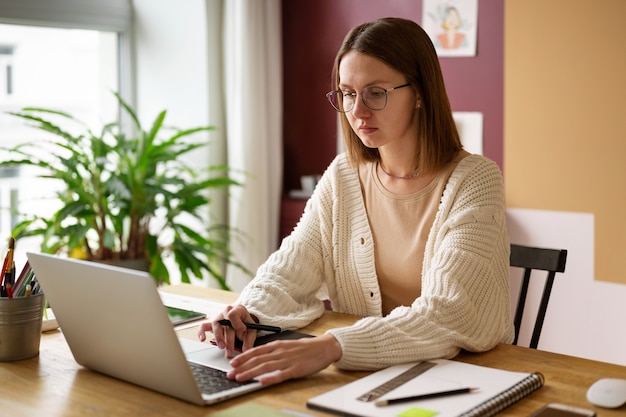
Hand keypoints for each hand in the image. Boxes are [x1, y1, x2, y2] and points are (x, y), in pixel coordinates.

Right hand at [197, 304, 256, 357]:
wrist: (241, 320)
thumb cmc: (246, 324)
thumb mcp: (252, 330)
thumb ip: (249, 339)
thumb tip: (246, 350)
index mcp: (238, 310)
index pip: (233, 313)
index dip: (237, 323)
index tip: (242, 331)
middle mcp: (226, 312)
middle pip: (224, 323)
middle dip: (228, 338)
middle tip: (230, 349)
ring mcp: (218, 318)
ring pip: (215, 325)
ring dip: (218, 337)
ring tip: (222, 347)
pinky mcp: (212, 324)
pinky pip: (203, 326)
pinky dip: (201, 332)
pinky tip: (203, 339)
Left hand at [227, 333, 341, 384]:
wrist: (323, 347)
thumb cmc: (304, 348)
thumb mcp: (286, 346)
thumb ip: (273, 351)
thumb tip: (257, 357)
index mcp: (277, 345)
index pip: (256, 351)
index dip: (243, 357)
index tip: (232, 363)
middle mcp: (280, 352)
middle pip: (257, 359)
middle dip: (242, 367)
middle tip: (230, 374)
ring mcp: (287, 360)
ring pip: (265, 367)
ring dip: (250, 373)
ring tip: (240, 378)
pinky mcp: (296, 369)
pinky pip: (281, 374)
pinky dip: (270, 378)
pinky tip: (261, 381)